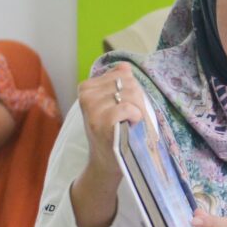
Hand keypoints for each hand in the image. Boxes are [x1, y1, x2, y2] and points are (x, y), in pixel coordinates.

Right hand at [71, 68, 152, 225]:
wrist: (107, 161)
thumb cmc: (115, 131)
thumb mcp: (113, 104)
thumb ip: (118, 83)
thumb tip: (125, 65)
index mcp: (87, 87)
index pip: (123, 74)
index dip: (133, 90)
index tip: (128, 107)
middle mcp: (86, 95)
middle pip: (129, 83)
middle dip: (139, 100)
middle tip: (134, 118)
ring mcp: (91, 108)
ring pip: (130, 94)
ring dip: (139, 110)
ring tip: (132, 123)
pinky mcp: (100, 122)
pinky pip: (127, 107)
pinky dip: (136, 116)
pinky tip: (131, 126)